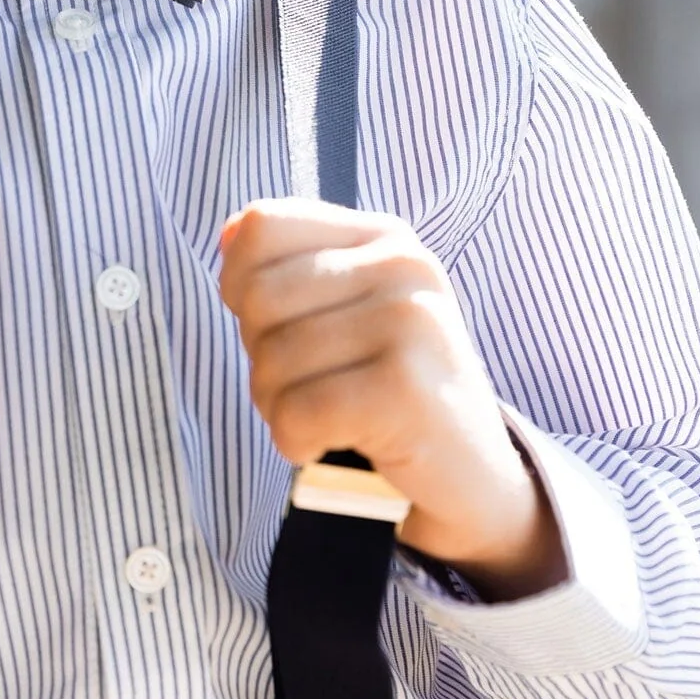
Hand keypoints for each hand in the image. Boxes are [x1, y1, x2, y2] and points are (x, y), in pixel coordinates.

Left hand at [219, 200, 565, 599]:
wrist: (470, 472)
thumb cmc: (388, 386)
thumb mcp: (346, 310)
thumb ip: (287, 266)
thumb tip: (228, 234)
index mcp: (384, 235)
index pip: (263, 226)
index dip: (240, 283)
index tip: (275, 326)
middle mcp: (403, 265)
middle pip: (258, 296)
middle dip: (262, 356)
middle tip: (308, 387)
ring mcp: (411, 323)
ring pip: (272, 359)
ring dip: (278, 406)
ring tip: (324, 419)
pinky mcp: (406, 390)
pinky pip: (297, 412)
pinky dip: (295, 441)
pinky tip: (328, 445)